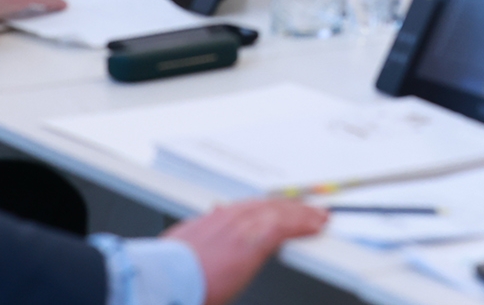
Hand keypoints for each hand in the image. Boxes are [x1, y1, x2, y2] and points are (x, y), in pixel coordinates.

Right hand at [163, 200, 328, 304]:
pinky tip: (317, 225)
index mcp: (211, 221)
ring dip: (302, 213)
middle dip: (288, 207)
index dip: (266, 208)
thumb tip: (200, 250)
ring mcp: (242, 225)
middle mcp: (228, 216)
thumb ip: (198, 245)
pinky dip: (304, 224)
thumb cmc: (170, 274)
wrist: (164, 278)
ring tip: (318, 216)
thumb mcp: (182, 253)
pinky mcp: (254, 239)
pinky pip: (287, 226)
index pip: (246, 208)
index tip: (276, 210)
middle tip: (306, 209)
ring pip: (280, 211)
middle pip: (266, 205)